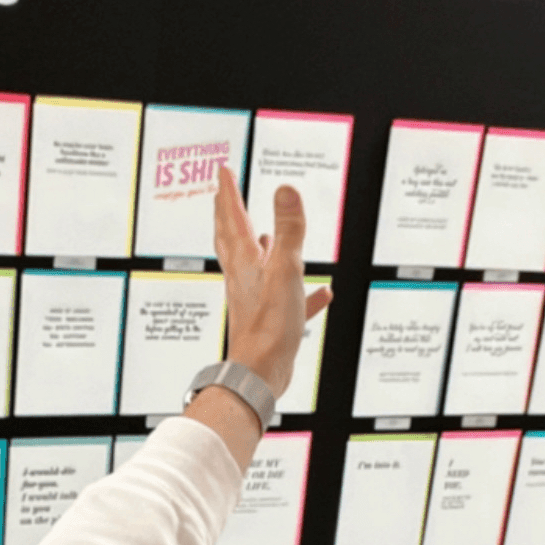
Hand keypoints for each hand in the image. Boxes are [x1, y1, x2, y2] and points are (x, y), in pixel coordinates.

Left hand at [212, 166, 332, 398]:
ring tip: (264, 236)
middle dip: (228, 215)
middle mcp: (245, 277)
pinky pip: (288, 300)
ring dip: (259, 249)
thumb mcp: (285, 269)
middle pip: (233, 238)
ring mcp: (255, 298)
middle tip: (223, 197)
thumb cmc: (269, 325)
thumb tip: (285, 189)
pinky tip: (321, 293)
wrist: (261, 372)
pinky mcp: (270, 321)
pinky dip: (302, 292)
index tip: (223, 171)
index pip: (233, 217)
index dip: (229, 192)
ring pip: (256, 267)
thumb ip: (288, 230)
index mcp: (245, 261)